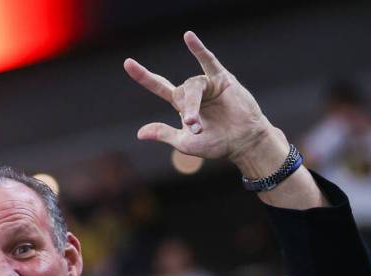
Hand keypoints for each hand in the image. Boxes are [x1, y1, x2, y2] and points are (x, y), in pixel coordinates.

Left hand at [124, 31, 273, 162]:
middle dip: (187, 110)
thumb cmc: (216, 144)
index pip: (159, 86)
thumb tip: (139, 133)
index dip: (144, 77)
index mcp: (182, 105)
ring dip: (194, 104)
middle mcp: (194, 92)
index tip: (127, 63)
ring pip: (194, 86)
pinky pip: (209, 61)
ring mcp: (208, 84)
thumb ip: (164, 134)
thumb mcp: (185, 143)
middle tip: (195, 127)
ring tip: (198, 123)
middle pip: (180, 92)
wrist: (243, 143)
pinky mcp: (222, 79)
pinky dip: (198, 49)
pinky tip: (188, 37)